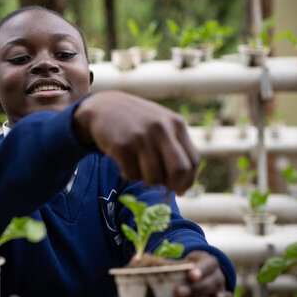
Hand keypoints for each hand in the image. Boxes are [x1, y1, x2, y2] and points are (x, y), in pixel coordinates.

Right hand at [72, 91, 198, 193]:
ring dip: (147, 180)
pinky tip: (124, 164)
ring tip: (139, 170)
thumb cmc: (136, 121)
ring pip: (154, 177)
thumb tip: (183, 186)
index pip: (193, 161)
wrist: (103, 106)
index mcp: (176, 123)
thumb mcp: (160, 124)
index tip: (180, 190)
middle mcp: (161, 128)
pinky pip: (132, 175)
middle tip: (164, 188)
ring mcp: (142, 136)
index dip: (188, 181)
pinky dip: (129, 175)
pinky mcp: (123, 145)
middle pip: (179, 170)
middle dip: (173, 185)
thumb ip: (174, 147)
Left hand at [174, 251, 231, 296]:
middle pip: (210, 281)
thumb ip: (173, 265)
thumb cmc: (188, 268)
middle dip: (194, 289)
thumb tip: (155, 267)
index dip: (200, 270)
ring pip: (214, 294)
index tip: (191, 275)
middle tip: (178, 292)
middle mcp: (217, 274)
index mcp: (208, 261)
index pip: (207, 263)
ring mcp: (221, 288)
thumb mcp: (183, 262)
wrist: (201, 275)